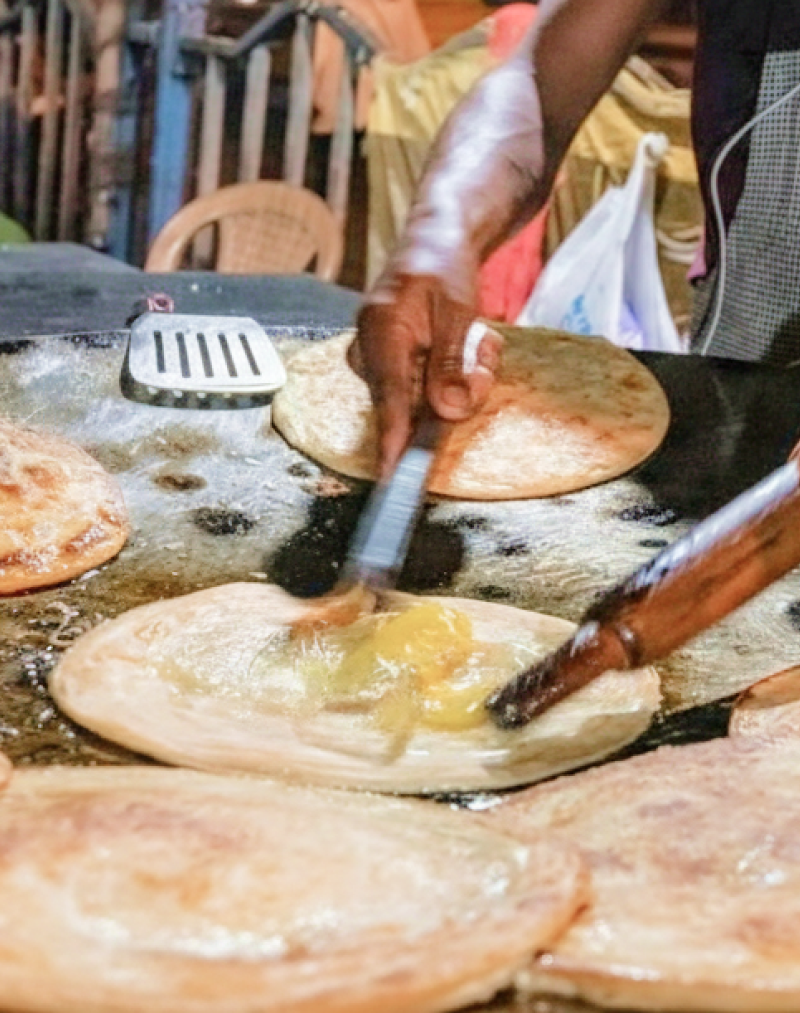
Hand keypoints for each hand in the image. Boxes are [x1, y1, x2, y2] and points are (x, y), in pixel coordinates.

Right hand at [351, 274, 503, 477]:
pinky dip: (454, 374)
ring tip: (472, 339)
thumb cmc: (443, 267)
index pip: (390, 399)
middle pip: (418, 404)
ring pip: (430, 400)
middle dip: (460, 385)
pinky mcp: (391, 368)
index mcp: (381, 332)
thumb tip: (447, 413)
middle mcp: (370, 352)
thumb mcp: (459, 311)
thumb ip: (452, 363)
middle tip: (481, 349)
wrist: (433, 243)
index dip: (393, 442)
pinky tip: (463, 345)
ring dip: (462, 376)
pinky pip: (429, 391)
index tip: (392, 478)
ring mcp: (378, 362)